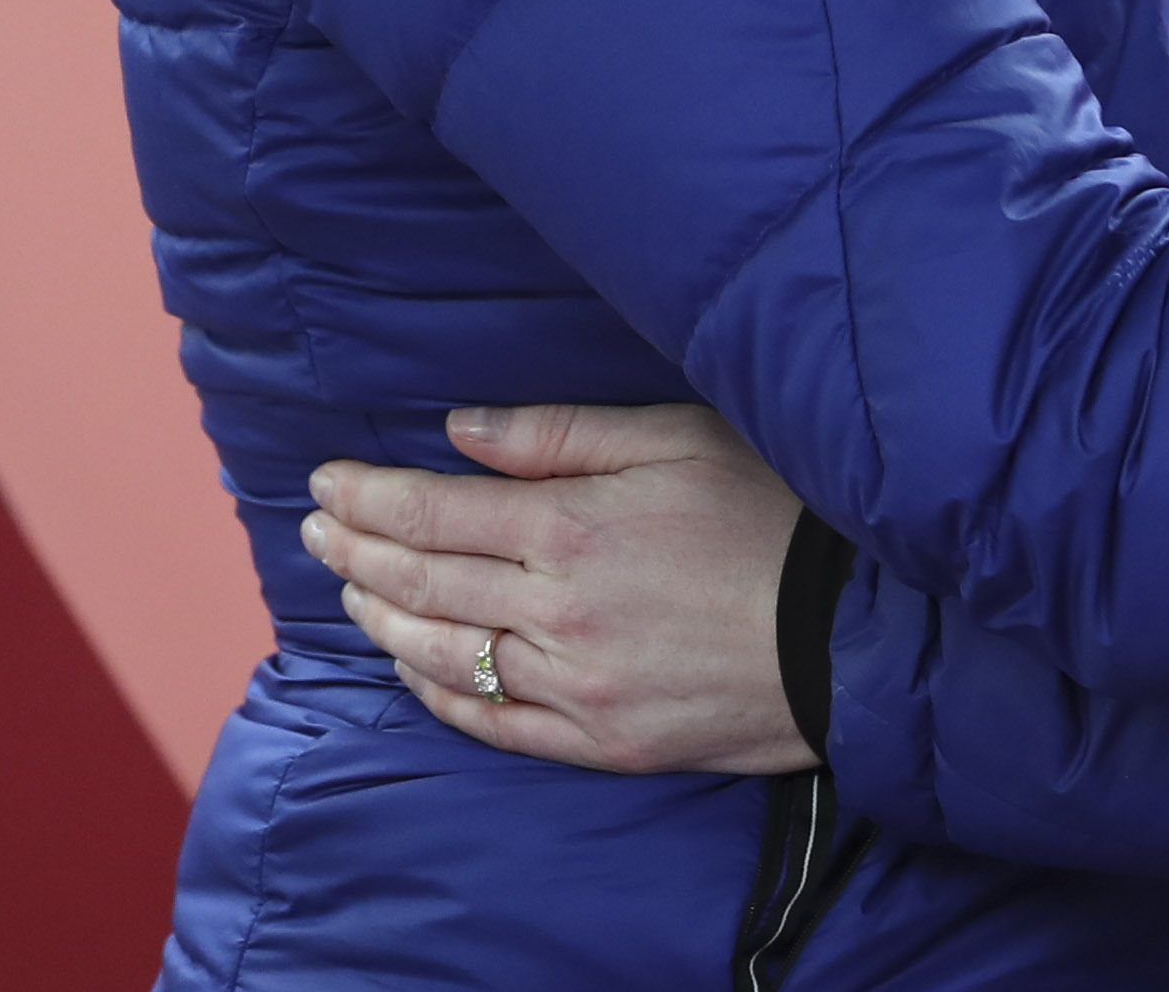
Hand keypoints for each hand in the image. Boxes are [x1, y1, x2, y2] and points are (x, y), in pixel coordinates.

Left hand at [299, 401, 812, 774]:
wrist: (853, 631)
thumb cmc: (777, 514)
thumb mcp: (681, 437)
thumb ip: (562, 433)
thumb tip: (460, 429)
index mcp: (573, 527)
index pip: (434, 510)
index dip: (368, 495)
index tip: (325, 480)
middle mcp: (556, 611)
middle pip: (423, 578)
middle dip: (356, 548)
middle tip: (314, 527)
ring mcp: (572, 685)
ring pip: (441, 654)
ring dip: (382, 616)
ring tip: (350, 588)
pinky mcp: (596, 739)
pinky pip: (490, 721)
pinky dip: (435, 692)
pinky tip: (411, 667)